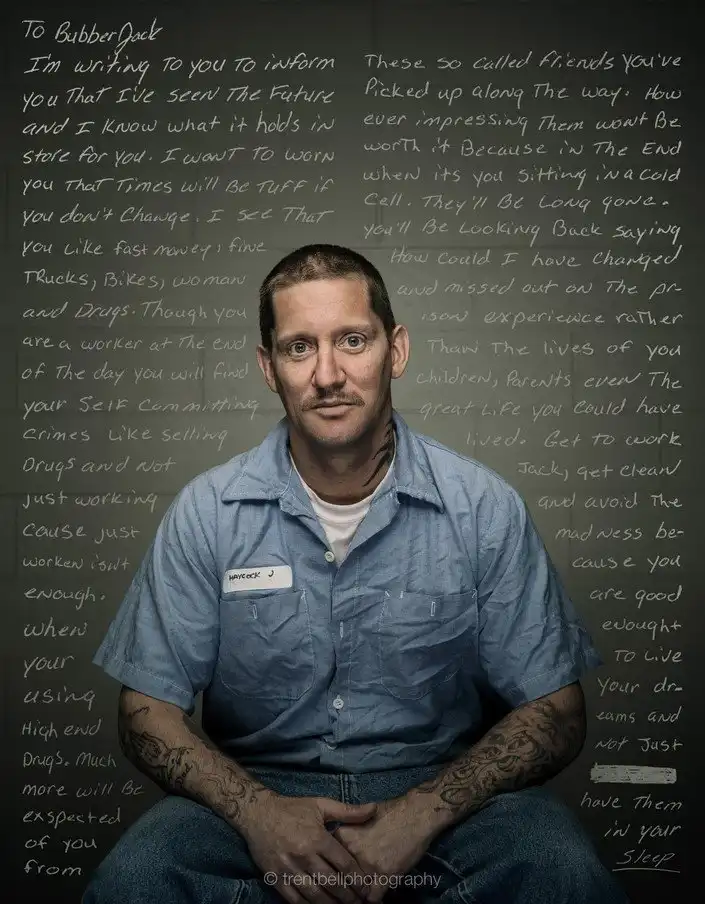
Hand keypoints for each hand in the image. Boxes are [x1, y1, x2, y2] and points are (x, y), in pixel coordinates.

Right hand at [239, 790, 376, 903]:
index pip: (343, 864)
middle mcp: (304, 855)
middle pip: (331, 883)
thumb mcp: (320, 805)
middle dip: (347, 896)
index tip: (366, 889)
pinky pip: (294, 898)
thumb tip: (373, 808)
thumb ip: (348, 811)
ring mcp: (289, 868)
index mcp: (317, 838)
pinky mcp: (275, 877)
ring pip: (314, 894)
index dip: (357, 879)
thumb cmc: (292, 809)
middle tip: (358, 903)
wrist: (258, 813)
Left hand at [332, 795, 435, 902]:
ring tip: (361, 895)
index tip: (335, 879)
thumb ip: (347, 837)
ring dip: (358, 895)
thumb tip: (336, 852)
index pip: (329, 862)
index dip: (333, 873)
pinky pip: (373, 898)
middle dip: (344, 887)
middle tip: (348, 891)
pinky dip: (374, 900)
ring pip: (356, 890)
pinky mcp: (385, 874)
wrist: (415, 813)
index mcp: (343, 836)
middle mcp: (352, 851)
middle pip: (340, 879)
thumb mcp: (361, 819)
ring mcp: (368, 863)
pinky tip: (376, 894)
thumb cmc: (390, 813)